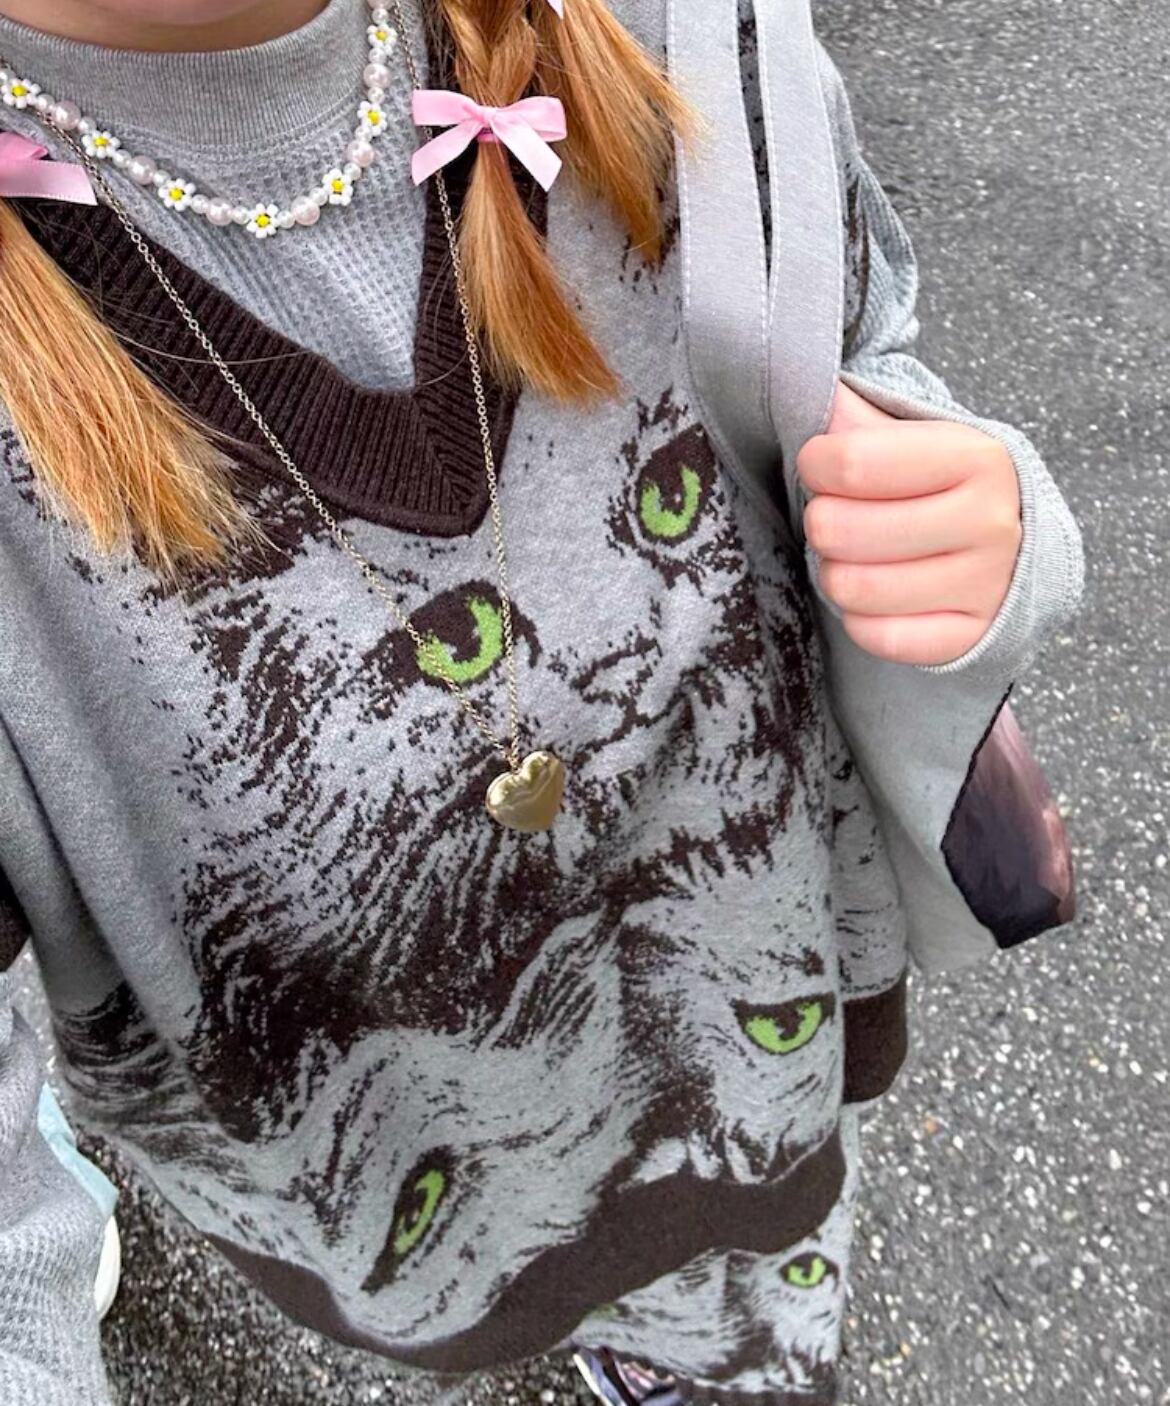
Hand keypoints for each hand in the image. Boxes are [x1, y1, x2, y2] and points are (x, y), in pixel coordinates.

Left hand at [795, 381, 1022, 665]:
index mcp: (975, 456)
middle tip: (838, 518)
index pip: (849, 462)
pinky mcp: (971, 637)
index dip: (815, 464)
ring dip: (835, 574)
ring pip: (852, 589)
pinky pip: (878, 637)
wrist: (1012, 548)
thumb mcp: (912, 435)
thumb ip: (855, 413)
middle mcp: (990, 521)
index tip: (823, 465)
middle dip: (822, 523)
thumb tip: (802, 384)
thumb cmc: (943, 485)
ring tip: (854, 557)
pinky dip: (861, 619)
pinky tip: (877, 596)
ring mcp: (986, 585)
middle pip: (840, 531)